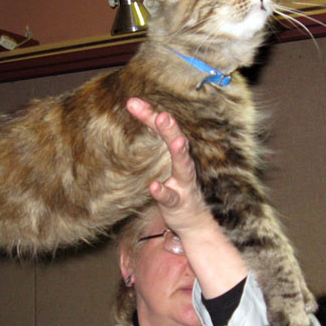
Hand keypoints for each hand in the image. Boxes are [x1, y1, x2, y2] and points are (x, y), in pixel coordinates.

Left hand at [126, 97, 247, 295]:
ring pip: (182, 166)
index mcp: (176, 155)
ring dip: (179, 152)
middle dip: (170, 128)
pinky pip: (171, 197)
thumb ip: (153, 149)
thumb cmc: (177, 189)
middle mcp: (183, 166)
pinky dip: (163, 191)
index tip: (133, 103)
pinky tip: (153, 186)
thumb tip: (135, 124)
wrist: (193, 222)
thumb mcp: (164, 166)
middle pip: (177, 143)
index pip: (163, 131)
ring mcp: (183, 185)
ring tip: (177, 140)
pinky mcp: (179, 204)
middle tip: (161, 115)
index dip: (149, 116)